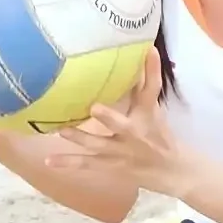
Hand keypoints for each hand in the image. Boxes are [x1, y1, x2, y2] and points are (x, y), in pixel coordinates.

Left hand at [46, 48, 191, 196]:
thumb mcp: (155, 109)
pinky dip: (68, 163)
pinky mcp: (111, 165)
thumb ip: (145, 83)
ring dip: (80, 138)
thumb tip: (144, 51)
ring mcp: (121, 152)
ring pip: (99, 146)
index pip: (152, 90)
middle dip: (109, 118)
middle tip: (94, 107)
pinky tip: (49, 161)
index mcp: (148, 114)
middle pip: (122, 125)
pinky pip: (87, 164)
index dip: (152, 70)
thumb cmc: (160, 133)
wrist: (173, 171)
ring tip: (61, 130)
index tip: (150, 51)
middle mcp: (135, 133)